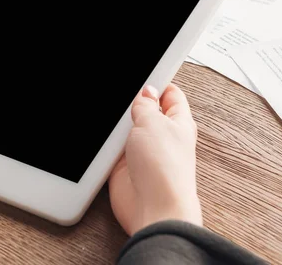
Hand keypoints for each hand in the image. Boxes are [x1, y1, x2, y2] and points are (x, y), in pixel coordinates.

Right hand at [109, 83, 201, 235]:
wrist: (153, 207)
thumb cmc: (166, 169)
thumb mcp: (154, 122)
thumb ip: (147, 104)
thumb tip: (145, 92)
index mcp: (178, 122)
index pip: (170, 94)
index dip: (157, 83)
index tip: (142, 75)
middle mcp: (162, 137)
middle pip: (145, 110)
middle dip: (132, 104)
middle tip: (122, 98)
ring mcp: (143, 152)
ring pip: (126, 129)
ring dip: (117, 126)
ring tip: (113, 122)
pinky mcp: (125, 167)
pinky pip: (112, 149)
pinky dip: (106, 145)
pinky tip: (103, 141)